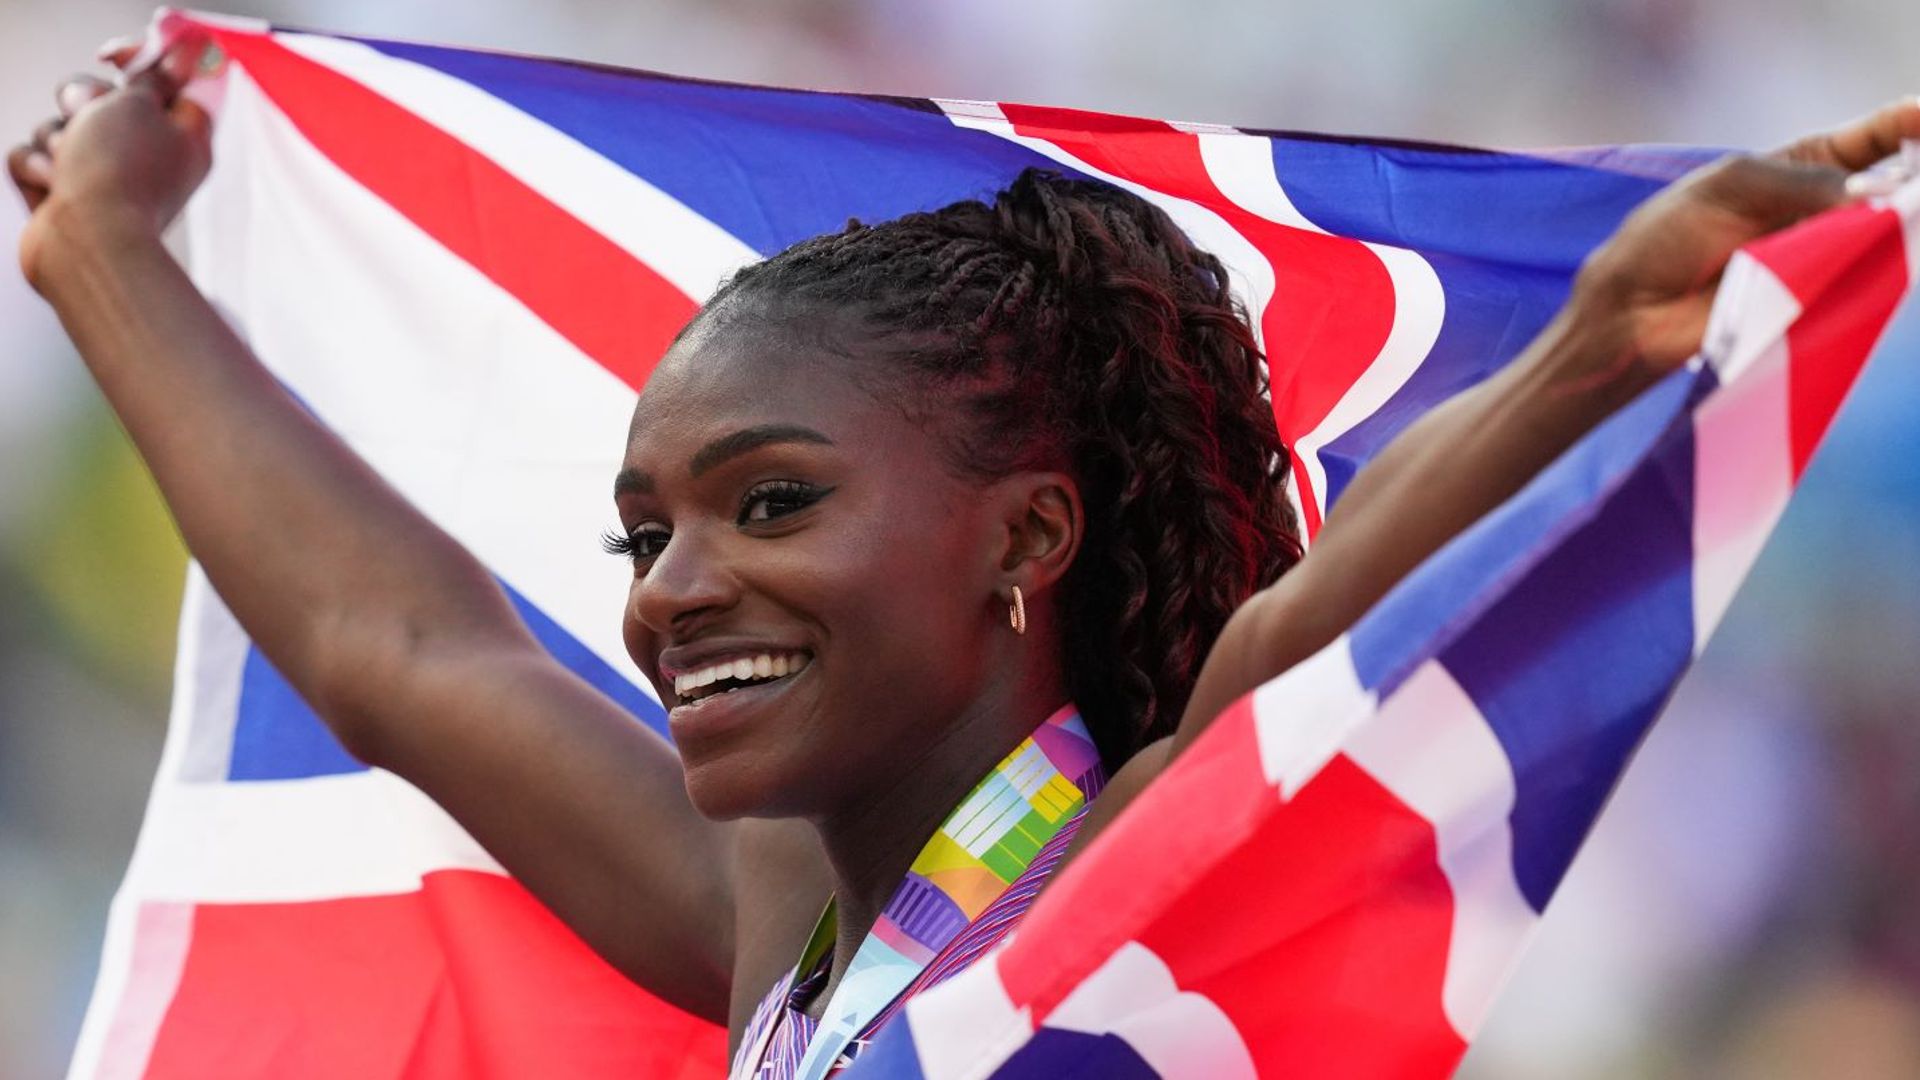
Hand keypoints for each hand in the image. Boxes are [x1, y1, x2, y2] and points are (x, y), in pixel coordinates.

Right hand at [10, 37, 215, 288]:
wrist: (86, 245)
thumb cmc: (118, 174)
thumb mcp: (140, 105)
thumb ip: (151, 77)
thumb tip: (176, 59)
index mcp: (181, 135)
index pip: (165, 82)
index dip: (138, 62)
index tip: (113, 59)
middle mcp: (144, 155)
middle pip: (100, 99)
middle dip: (83, 101)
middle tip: (87, 117)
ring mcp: (102, 177)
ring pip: (59, 127)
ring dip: (56, 138)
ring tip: (68, 165)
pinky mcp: (63, 195)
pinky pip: (33, 158)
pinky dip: (36, 169)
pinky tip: (52, 189)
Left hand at [1572, 96, 1919, 373]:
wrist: (1633, 310)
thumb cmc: (1668, 237)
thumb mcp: (1732, 185)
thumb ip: (1802, 182)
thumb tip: (1872, 193)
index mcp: (1799, 168)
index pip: (1868, 139)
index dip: (1904, 123)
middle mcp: (1819, 210)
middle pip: (1887, 186)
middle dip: (1905, 180)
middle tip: (1910, 182)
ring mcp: (1821, 255)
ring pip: (1878, 233)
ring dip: (1892, 224)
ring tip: (1896, 212)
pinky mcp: (1814, 300)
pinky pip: (1856, 281)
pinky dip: (1867, 266)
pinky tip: (1876, 251)